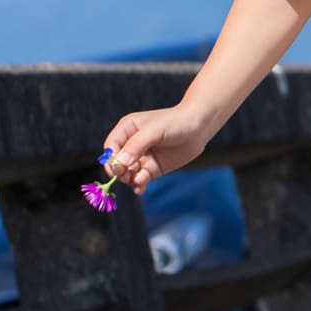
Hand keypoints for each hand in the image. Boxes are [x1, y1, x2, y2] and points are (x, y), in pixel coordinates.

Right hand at [100, 104, 214, 195]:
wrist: (199, 127)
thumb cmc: (176, 122)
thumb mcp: (155, 130)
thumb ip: (136, 145)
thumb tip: (120, 163)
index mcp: (127, 130)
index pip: (111, 147)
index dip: (111, 159)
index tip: (117, 168)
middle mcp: (131, 144)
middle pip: (116, 163)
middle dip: (119, 172)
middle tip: (128, 176)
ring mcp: (141, 158)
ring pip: (127, 174)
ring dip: (129, 180)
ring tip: (139, 181)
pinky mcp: (151, 168)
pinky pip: (139, 180)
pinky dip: (138, 185)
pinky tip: (141, 188)